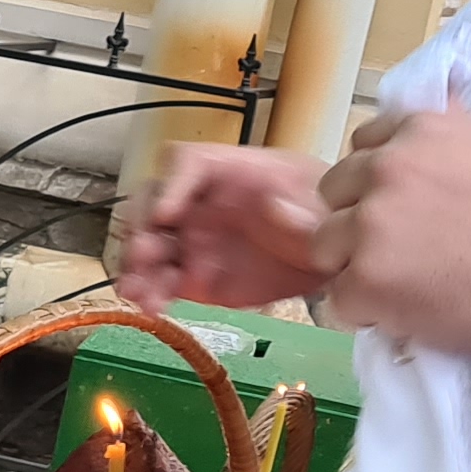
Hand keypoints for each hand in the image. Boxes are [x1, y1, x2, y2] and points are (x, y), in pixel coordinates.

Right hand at [118, 143, 328, 311]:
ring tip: (142, 293)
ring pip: (149, 248)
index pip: (186, 162)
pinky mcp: (193, 278)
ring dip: (138, 268)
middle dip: (141, 228)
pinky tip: (153, 309)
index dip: (170, 185)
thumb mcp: (322, 207)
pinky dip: (152, 295)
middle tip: (145, 255)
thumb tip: (274, 206)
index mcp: (229, 170)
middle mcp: (199, 202)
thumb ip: (302, 208)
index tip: (166, 213)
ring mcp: (192, 241)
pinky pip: (162, 284)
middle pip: (151, 203)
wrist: (331, 259)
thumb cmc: (322, 216)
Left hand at [312, 110, 470, 353]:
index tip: (399, 204)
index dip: (377, 181)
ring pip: (326, 245)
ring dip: (354, 264)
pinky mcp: (365, 280)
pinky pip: (339, 300)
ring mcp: (370, 226)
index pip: (363, 147)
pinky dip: (365, 311)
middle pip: (335, 192)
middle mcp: (385, 170)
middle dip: (357, 218)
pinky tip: (402, 312)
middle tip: (397, 247)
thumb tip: (438, 104)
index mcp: (416, 132)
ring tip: (399, 284)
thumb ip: (452, 130)